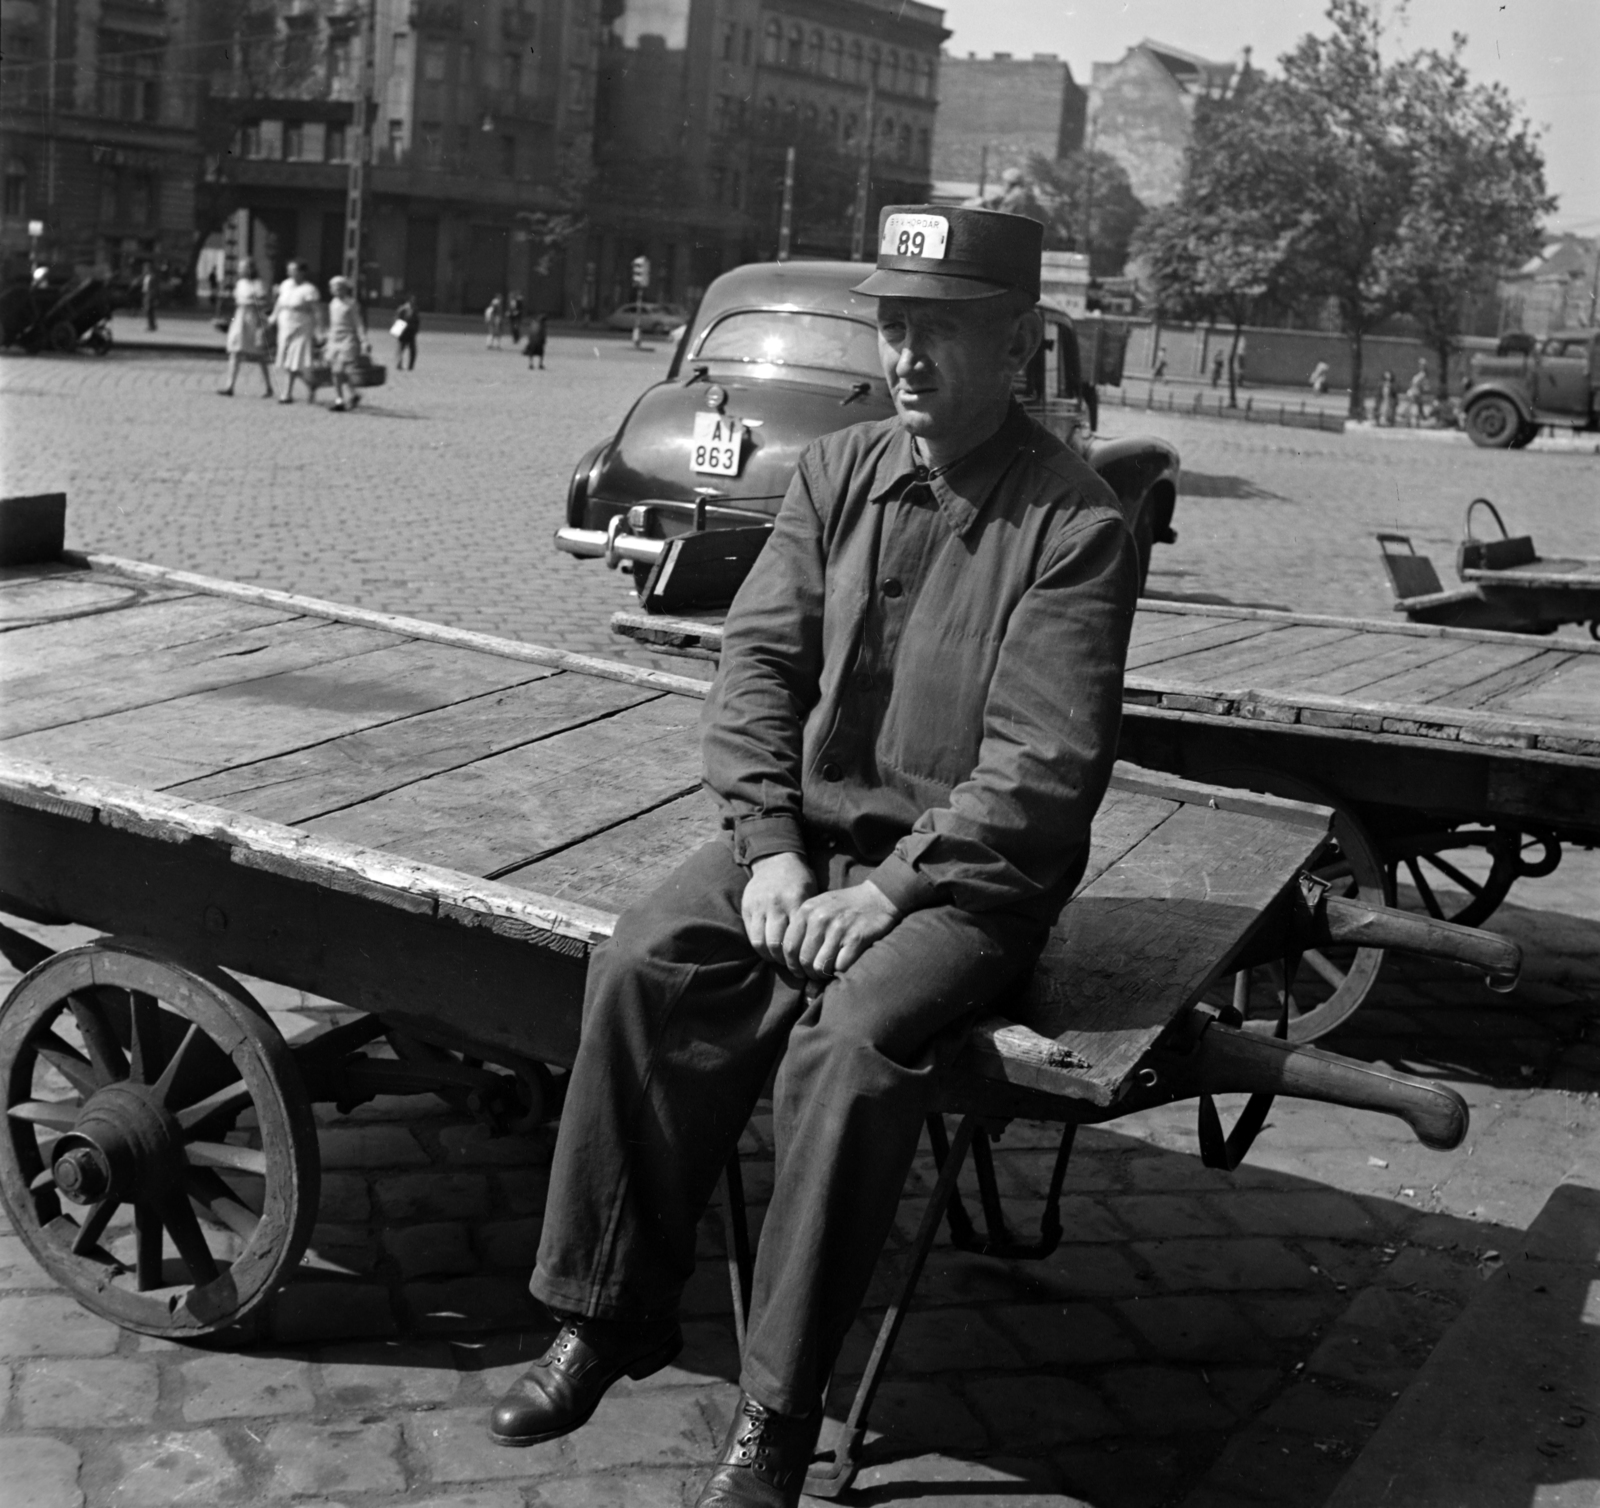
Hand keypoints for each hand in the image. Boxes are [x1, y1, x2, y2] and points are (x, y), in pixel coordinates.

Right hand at [741, 852, 816, 968]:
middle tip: (793, 967)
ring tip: (780, 961)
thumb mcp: (812, 894)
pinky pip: (751, 935)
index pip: (798, 938)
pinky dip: (759, 947)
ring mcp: (760, 906)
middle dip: (785, 961)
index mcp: (796, 901)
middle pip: (778, 944)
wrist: (776, 860)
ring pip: (762, 943)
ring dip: (771, 957)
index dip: (801, 956)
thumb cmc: (800, 880)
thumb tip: (819, 948)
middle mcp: (776, 904)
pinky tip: (768, 950)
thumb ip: (810, 918)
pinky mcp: (747, 908)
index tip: (807, 965)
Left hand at [782, 881, 901, 981]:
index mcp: (806, 911)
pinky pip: (840, 966)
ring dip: (824, 974)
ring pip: (820, 966)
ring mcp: (838, 928)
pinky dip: (841, 971)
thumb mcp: (819, 909)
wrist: (877, 896)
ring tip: (829, 970)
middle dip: (809, 973)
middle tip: (817, 973)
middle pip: (803, 960)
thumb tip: (792, 968)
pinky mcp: (856, 938)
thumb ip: (804, 933)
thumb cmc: (845, 907)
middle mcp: (819, 918)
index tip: (800, 970)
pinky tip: (844, 963)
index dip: (792, 964)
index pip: (788, 947)